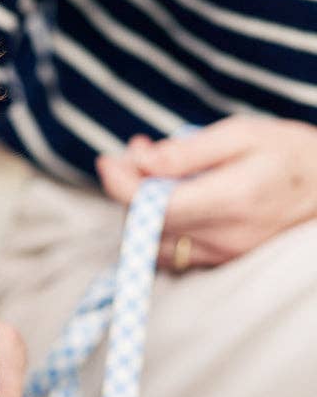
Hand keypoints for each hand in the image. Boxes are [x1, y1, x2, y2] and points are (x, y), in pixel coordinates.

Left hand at [96, 116, 316, 269]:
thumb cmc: (288, 153)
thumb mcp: (242, 134)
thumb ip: (187, 150)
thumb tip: (140, 159)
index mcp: (230, 198)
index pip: (153, 204)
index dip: (121, 184)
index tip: (107, 160)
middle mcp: (223, 235)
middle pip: (145, 224)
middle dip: (129, 189)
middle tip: (137, 156)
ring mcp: (221, 254)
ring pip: (152, 241)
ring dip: (139, 210)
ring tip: (152, 174)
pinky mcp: (219, 262)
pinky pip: (170, 251)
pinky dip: (156, 226)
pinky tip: (166, 199)